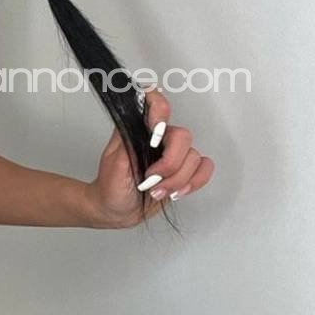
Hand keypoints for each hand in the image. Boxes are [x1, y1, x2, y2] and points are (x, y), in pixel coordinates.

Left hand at [86, 87, 214, 227]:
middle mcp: (159, 138)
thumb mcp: (113, 164)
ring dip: (176, 180)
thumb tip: (141, 126)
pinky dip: (194, 182)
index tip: (156, 131)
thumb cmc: (110, 186)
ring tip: (156, 191)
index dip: (160, 110)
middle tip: (152, 178)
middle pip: (182, 136)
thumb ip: (129, 143)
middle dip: (170, 163)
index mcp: (139, 130)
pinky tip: (176, 192)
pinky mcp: (185, 170)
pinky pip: (204, 168)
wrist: (116, 210)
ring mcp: (173, 153)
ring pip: (194, 157)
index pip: (154, 104)